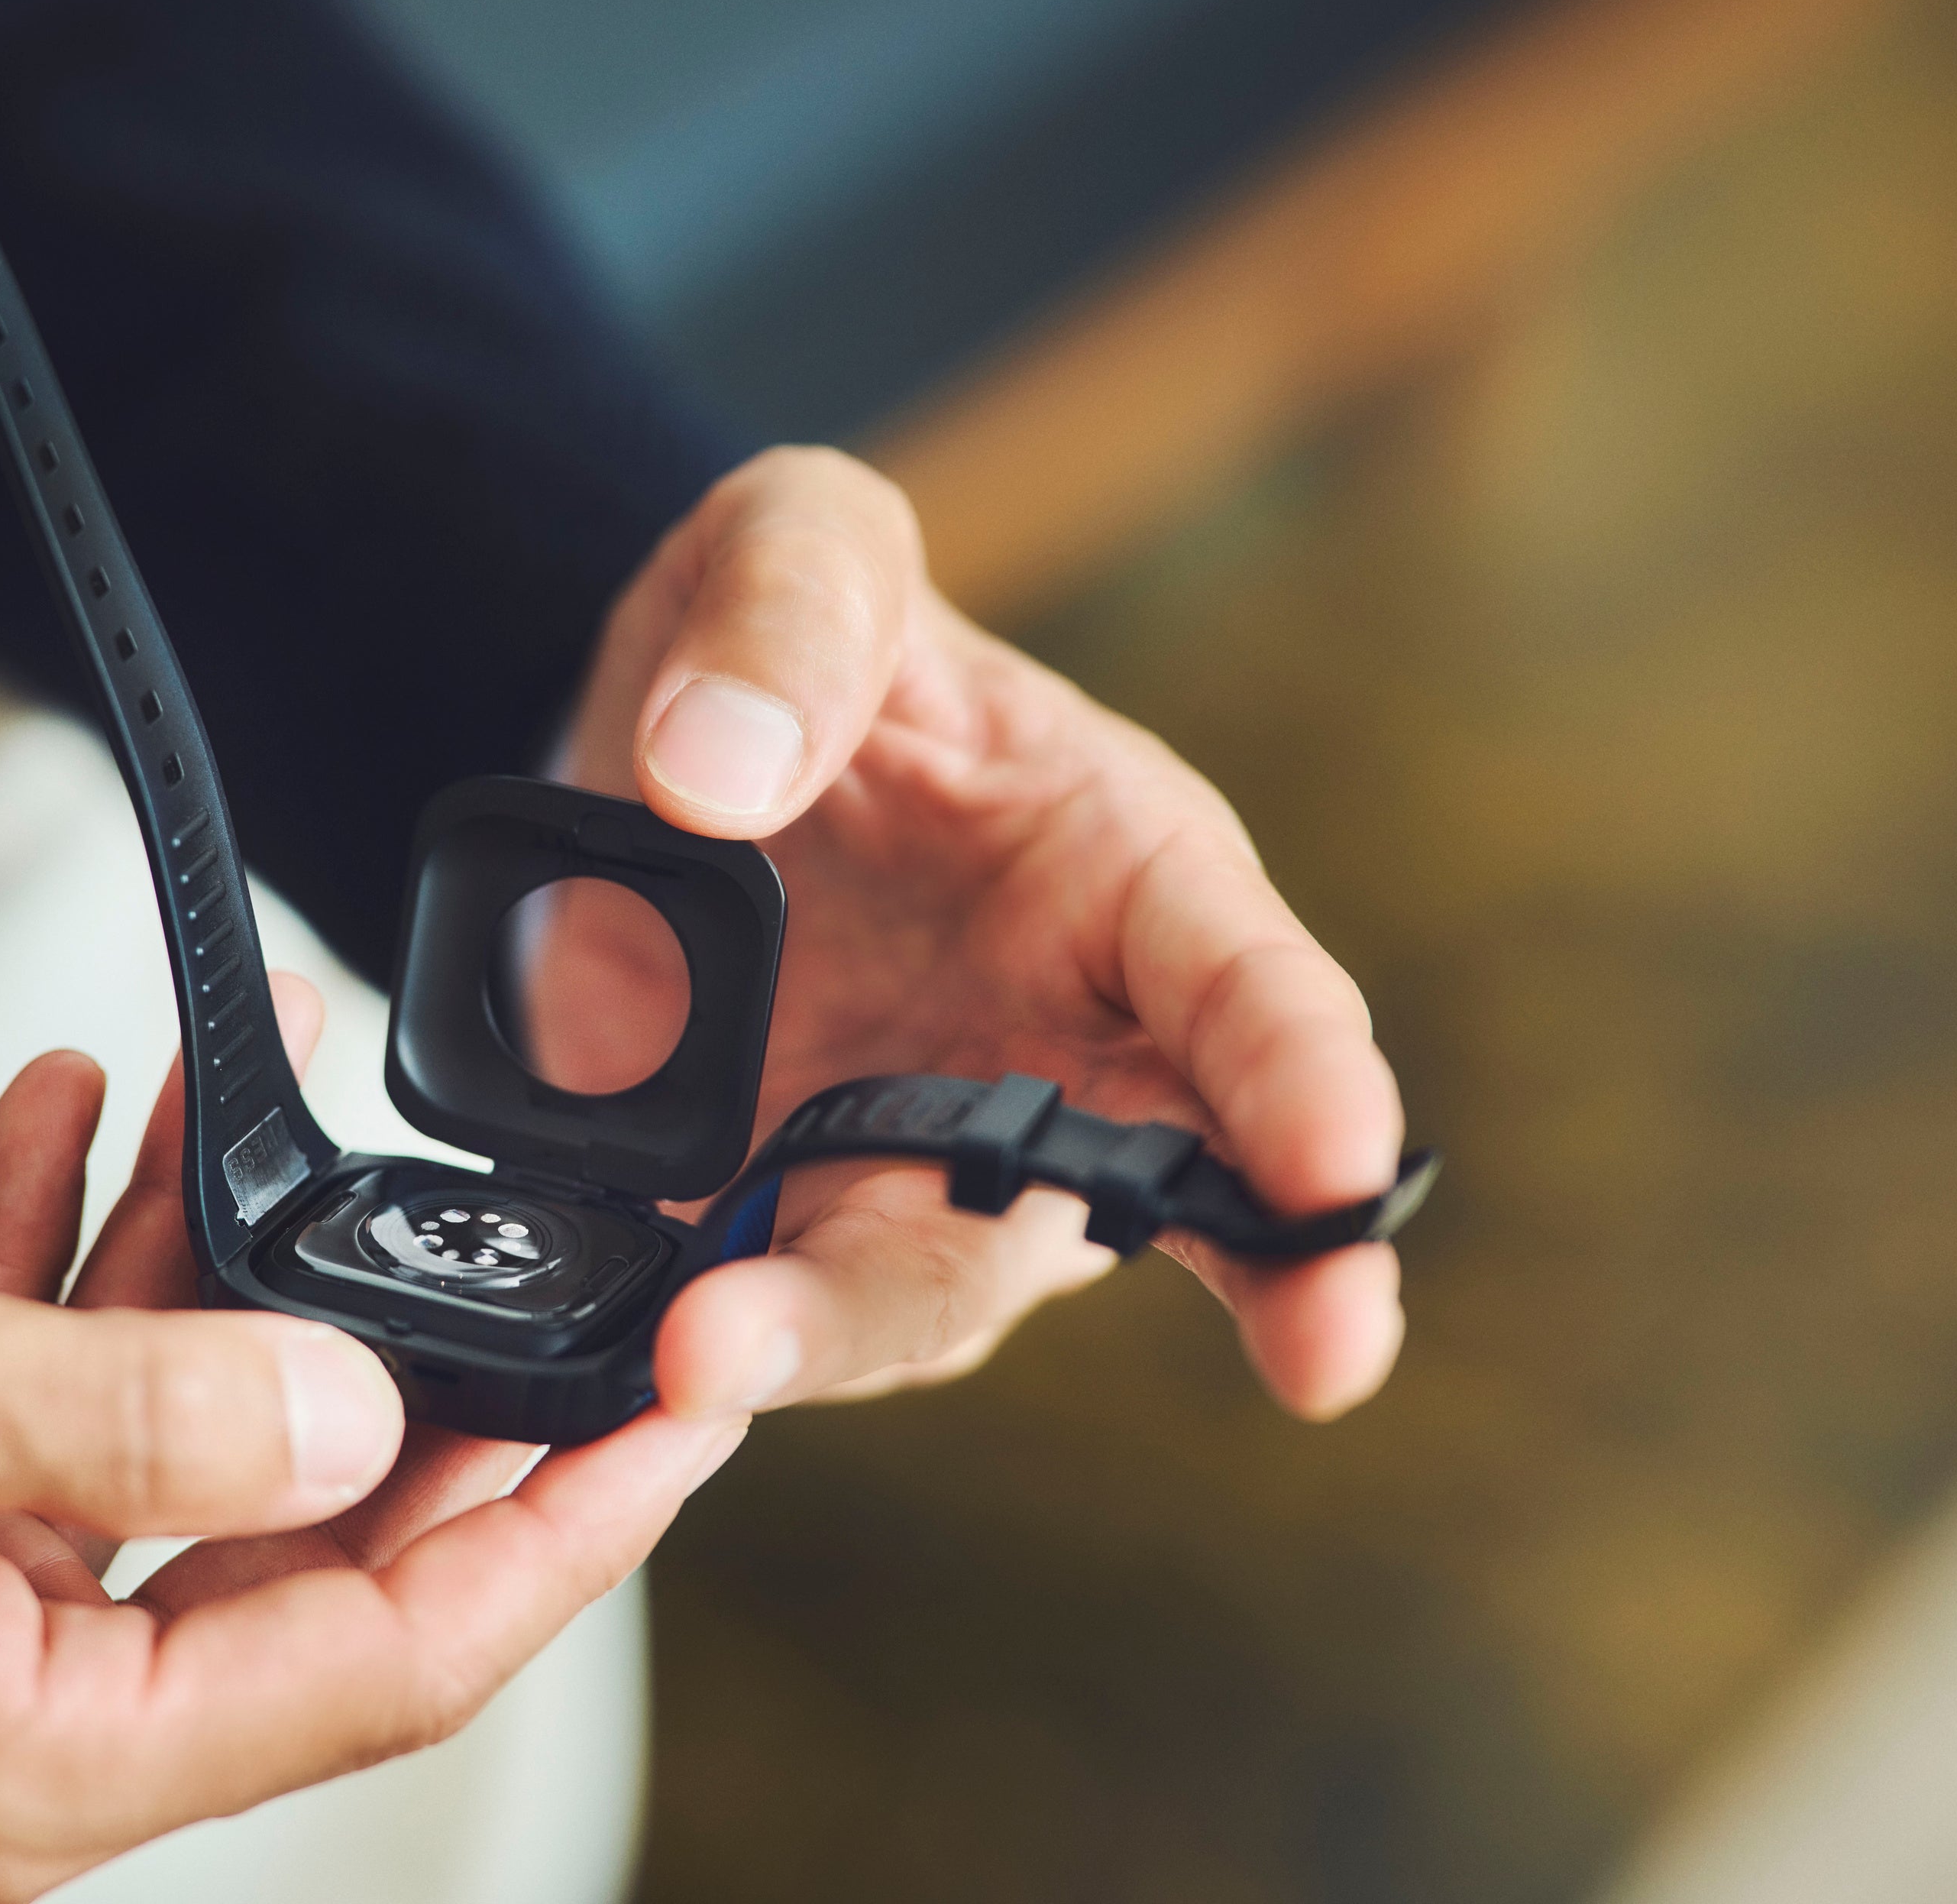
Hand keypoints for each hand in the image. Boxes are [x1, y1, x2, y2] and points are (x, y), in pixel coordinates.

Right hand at [0, 986, 740, 1902]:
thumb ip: (144, 1404)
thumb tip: (364, 1407)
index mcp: (42, 1760)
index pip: (393, 1656)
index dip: (563, 1529)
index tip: (689, 1409)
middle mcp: (32, 1728)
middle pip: (315, 1545)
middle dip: (407, 1359)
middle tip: (506, 1217)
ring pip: (187, 1445)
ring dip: (223, 1262)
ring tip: (257, 1078)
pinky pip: (59, 1412)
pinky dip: (81, 1270)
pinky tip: (88, 1122)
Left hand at [537, 446, 1407, 1422]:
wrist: (649, 760)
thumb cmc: (794, 641)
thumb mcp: (794, 543)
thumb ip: (788, 608)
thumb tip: (711, 773)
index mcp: (1130, 882)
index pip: (1256, 996)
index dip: (1313, 1090)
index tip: (1343, 1179)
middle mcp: (1057, 1064)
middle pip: (1107, 1202)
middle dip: (1168, 1286)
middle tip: (1300, 1366)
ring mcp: (911, 1171)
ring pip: (904, 1296)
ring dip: (818, 1341)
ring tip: (698, 1360)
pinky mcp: (770, 1232)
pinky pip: (743, 1325)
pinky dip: (680, 1375)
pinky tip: (613, 1413)